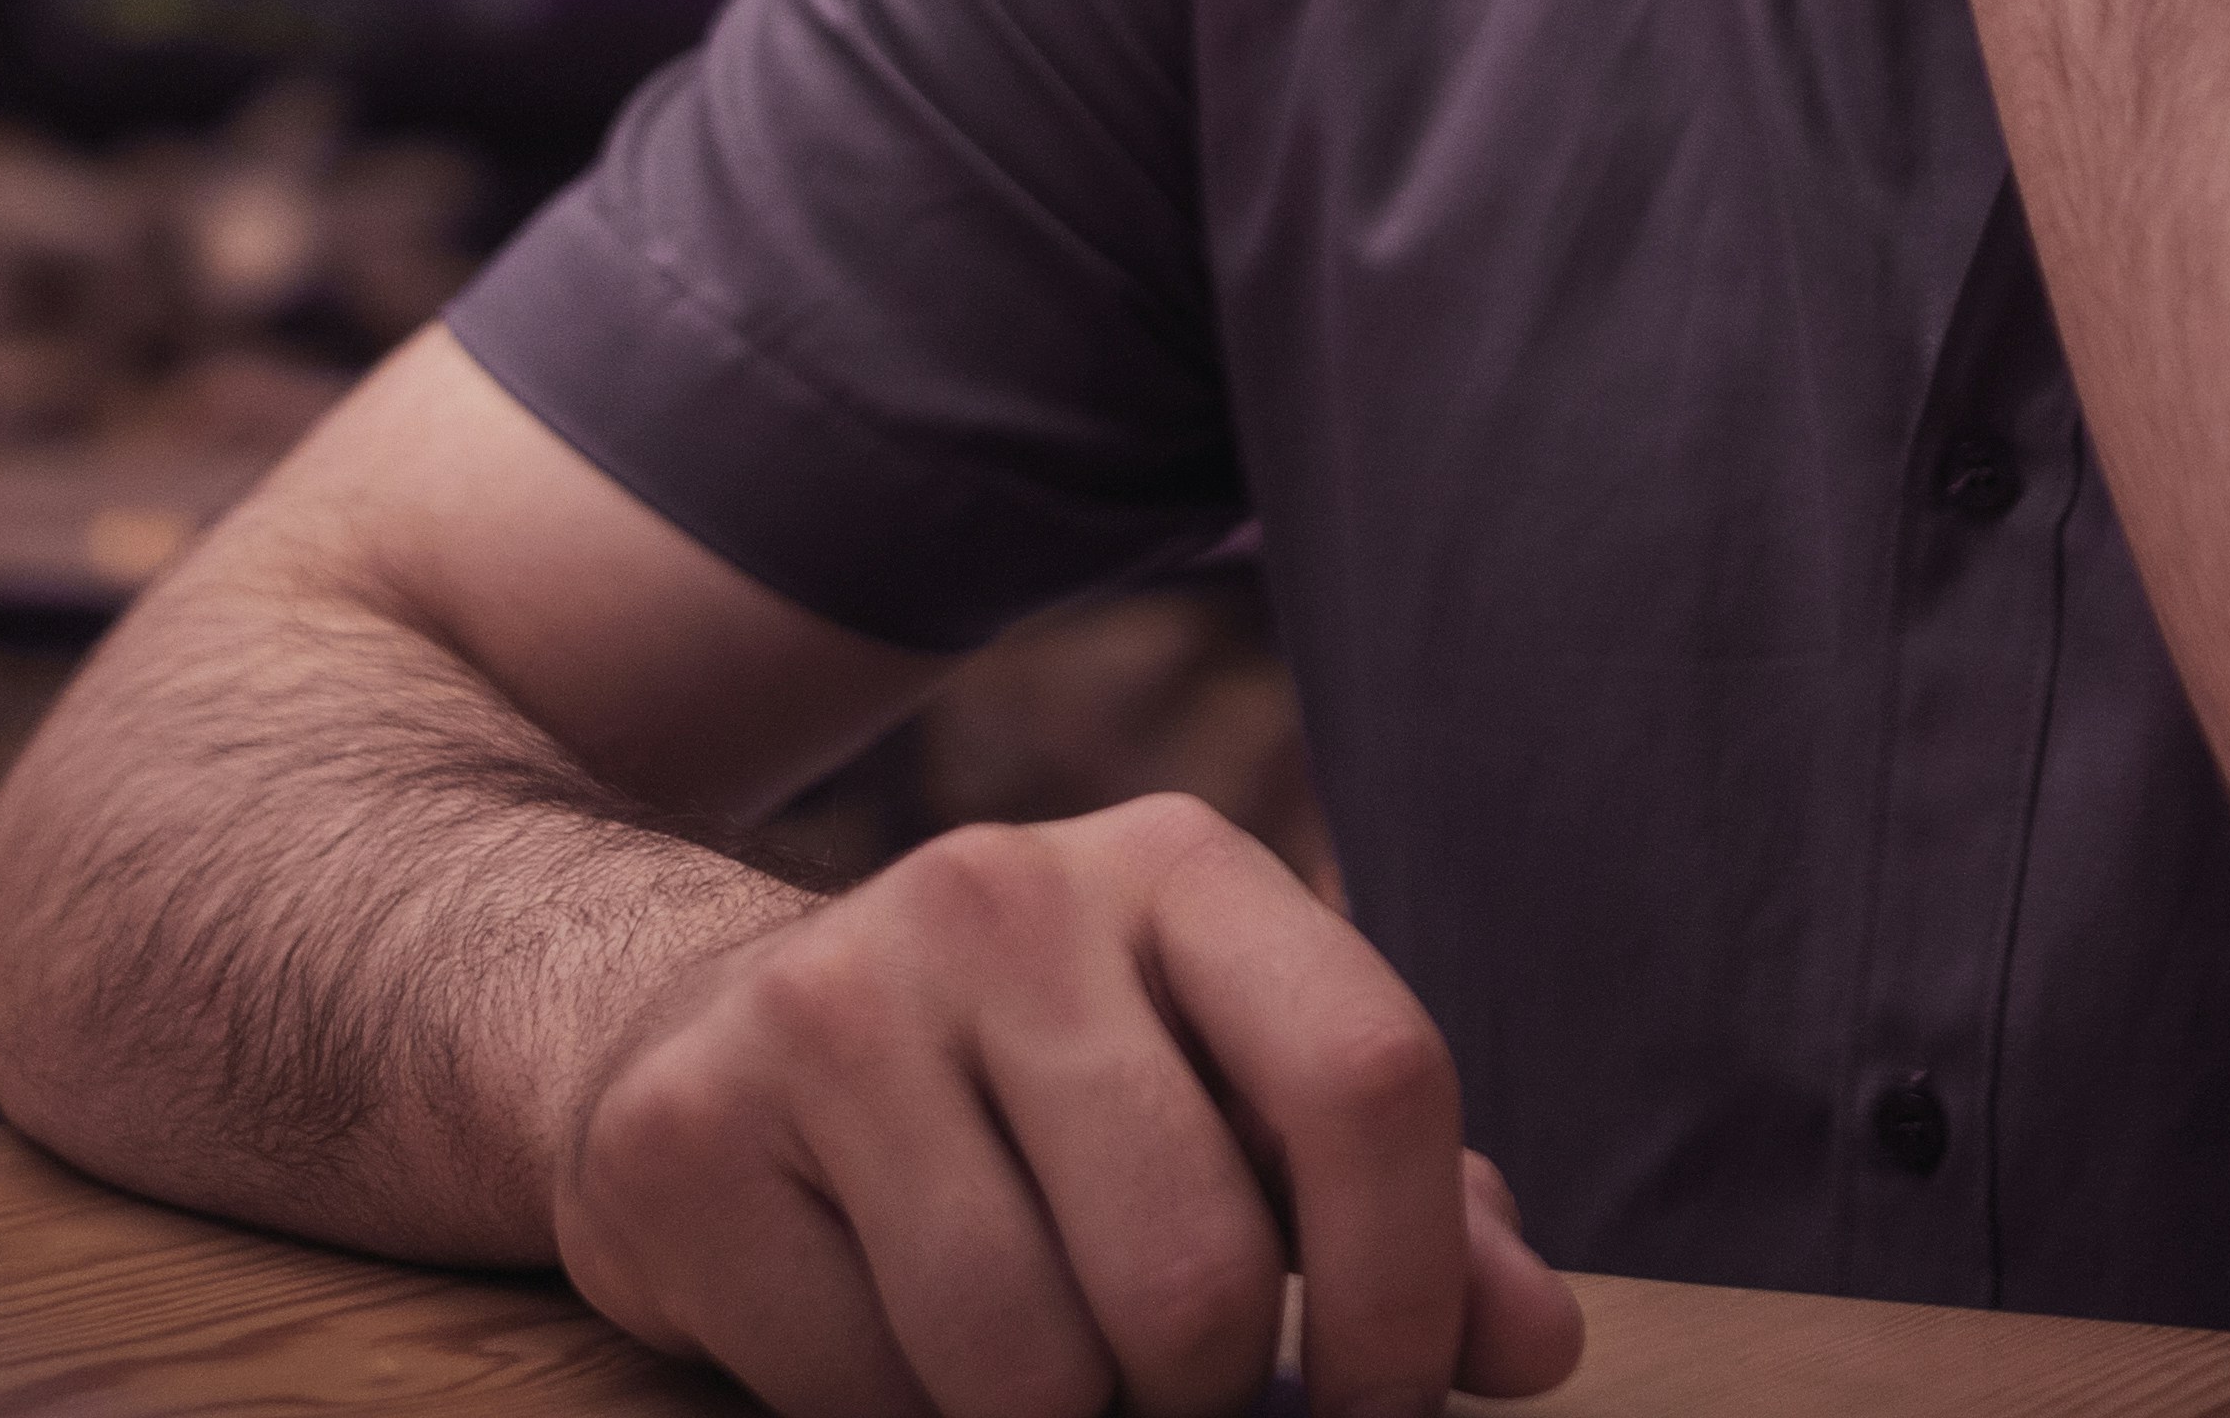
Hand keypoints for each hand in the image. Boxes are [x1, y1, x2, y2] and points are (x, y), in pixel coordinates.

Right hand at [552, 792, 1581, 1417]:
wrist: (706, 1041)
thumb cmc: (1036, 1105)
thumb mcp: (1231, 1107)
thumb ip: (1406, 1214)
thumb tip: (1536, 1348)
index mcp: (1183, 867)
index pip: (1371, 1078)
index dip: (1407, 1295)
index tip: (1379, 1406)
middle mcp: (1010, 894)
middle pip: (1198, 1274)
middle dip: (1197, 1399)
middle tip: (1155, 1389)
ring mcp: (837, 998)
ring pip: (1029, 1367)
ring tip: (1024, 1359)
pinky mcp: (693, 1129)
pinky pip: (866, 1393)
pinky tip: (875, 1330)